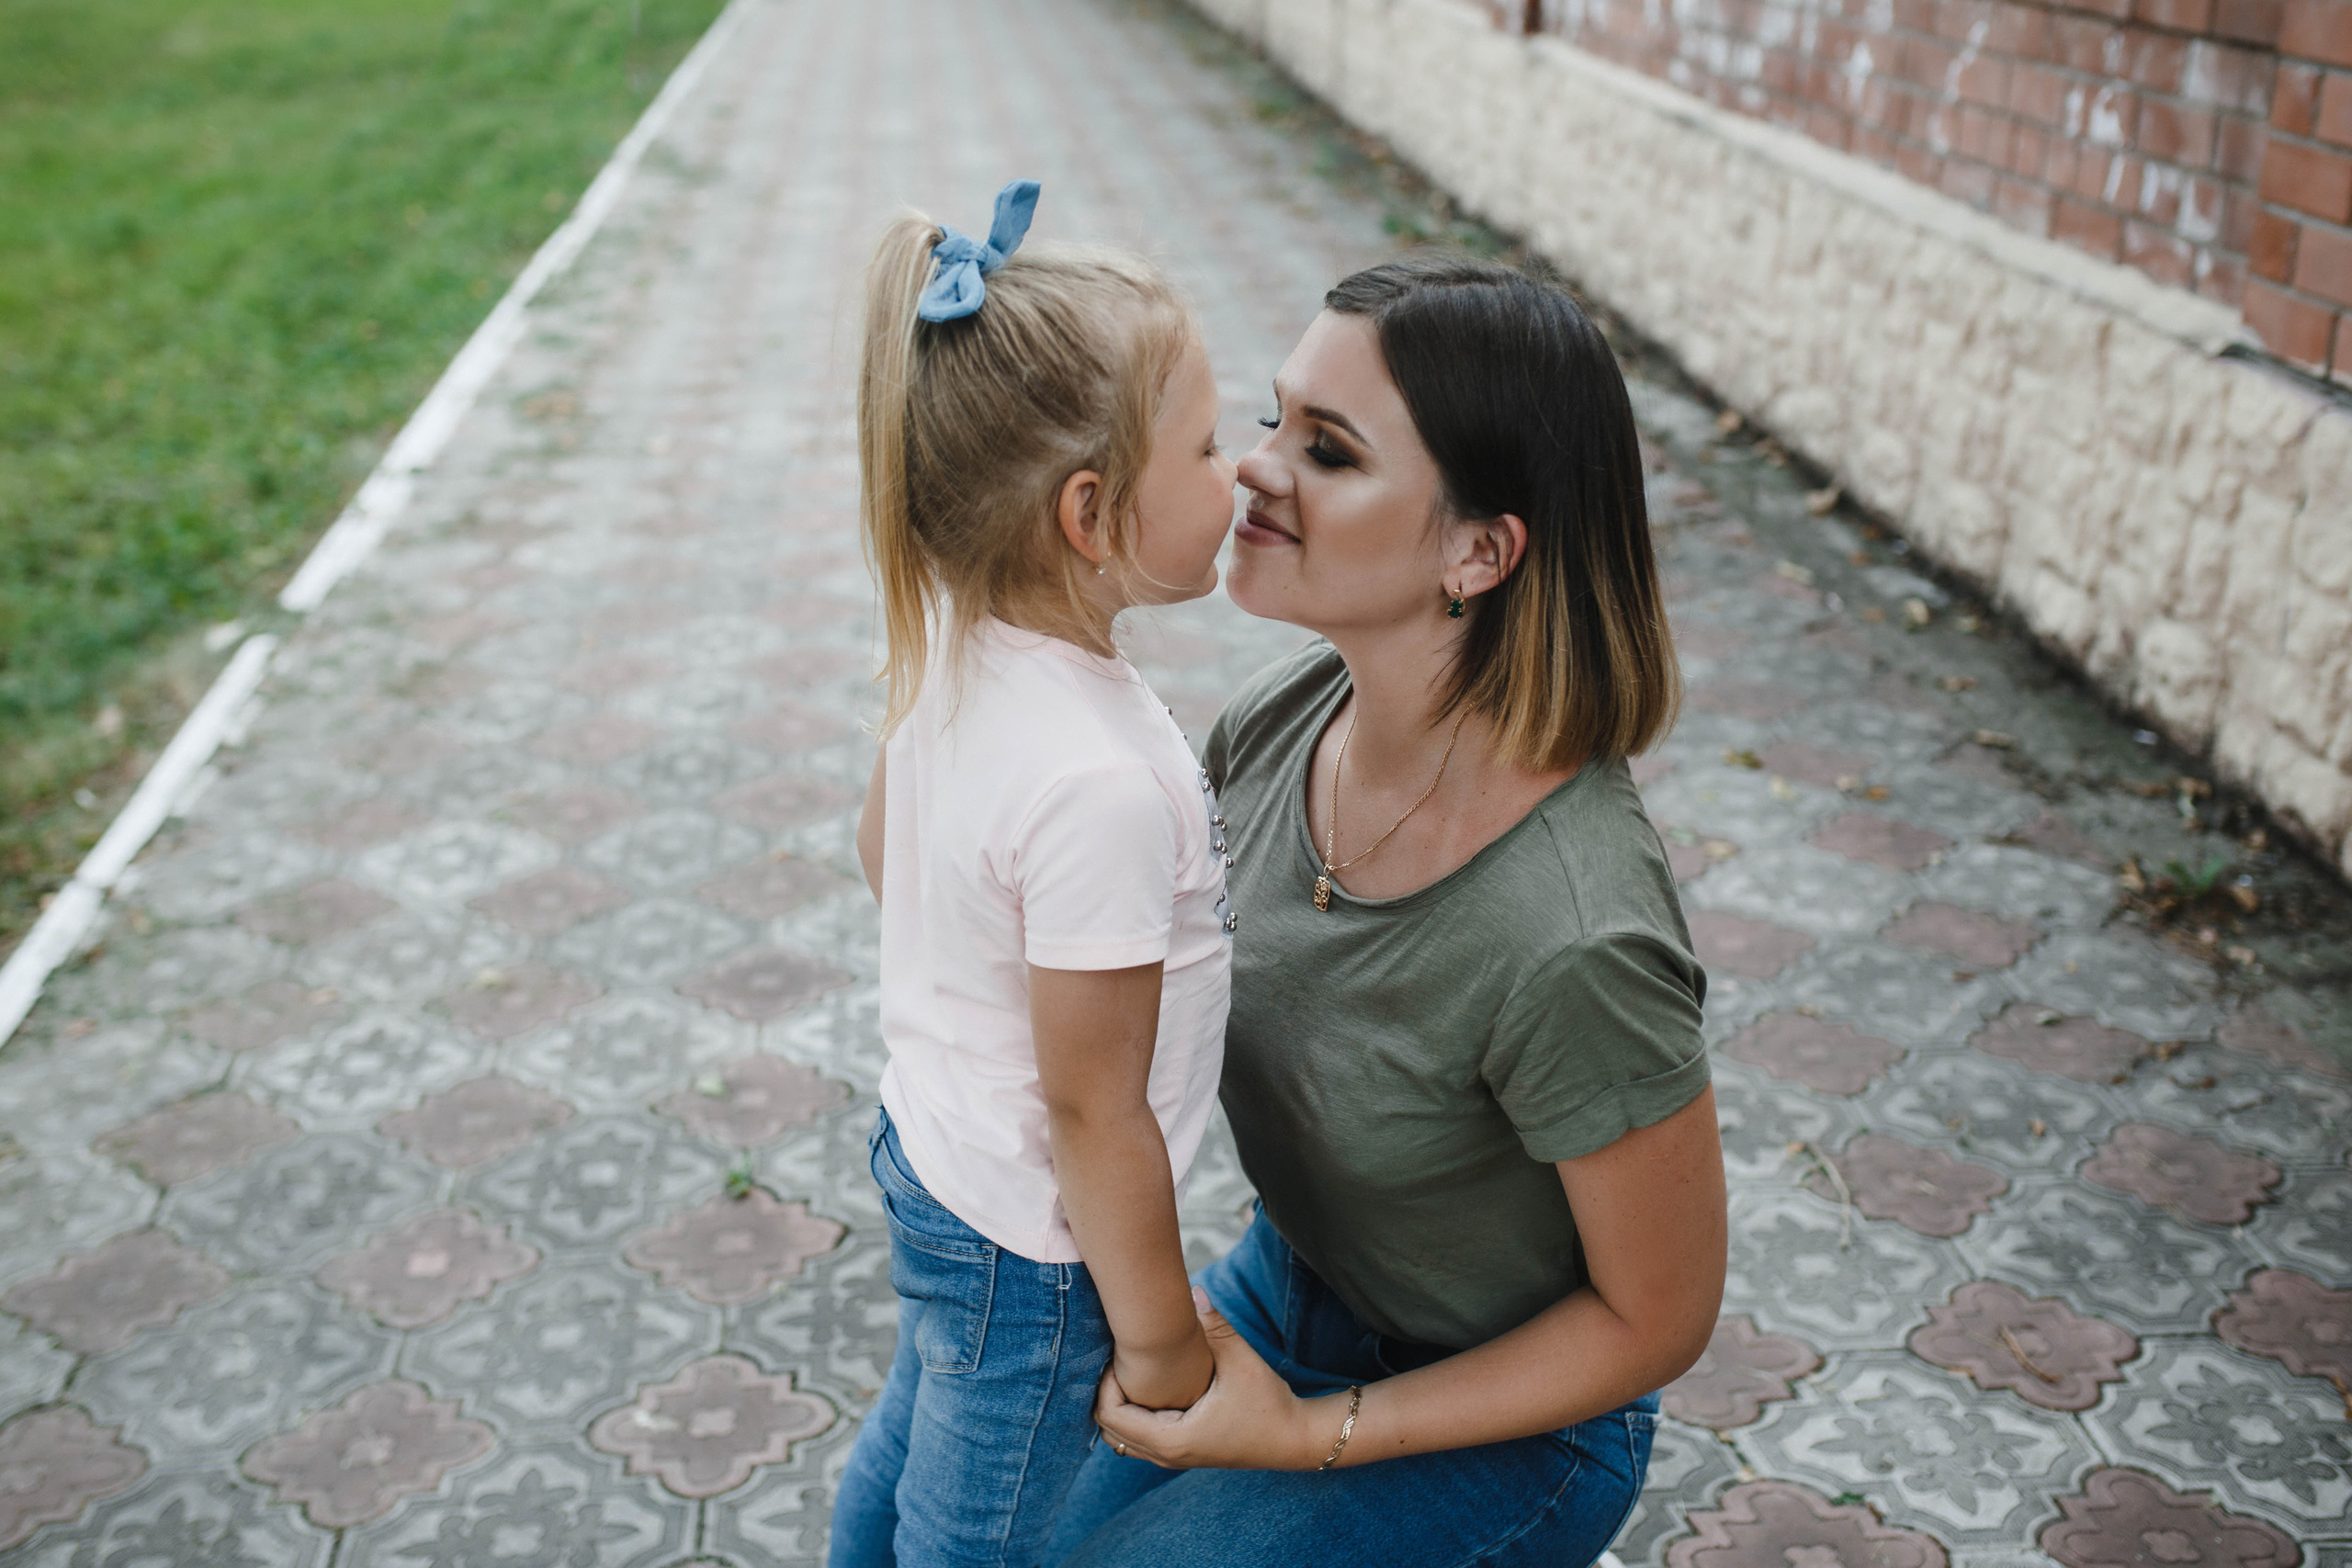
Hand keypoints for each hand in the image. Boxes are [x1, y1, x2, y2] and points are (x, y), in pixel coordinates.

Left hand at [1093, 1290, 1343, 1469]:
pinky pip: (1139, 1438)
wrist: (1294, 1439)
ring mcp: (1173, 1457)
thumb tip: (1194, 1289)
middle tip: (1117, 1357)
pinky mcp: (1181, 1451)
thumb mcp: (1241, 1362)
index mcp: (1173, 1439)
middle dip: (1106, 1393)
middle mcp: (1167, 1455)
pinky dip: (1132, 1414)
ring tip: (1129, 1369)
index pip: (1111, 1417)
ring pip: (1121, 1437)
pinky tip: (1147, 1383)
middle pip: (1108, 1430)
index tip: (1117, 1353)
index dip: (1105, 1383)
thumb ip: (1215, 1327)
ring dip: (1118, 1405)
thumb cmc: (1269, 1403)